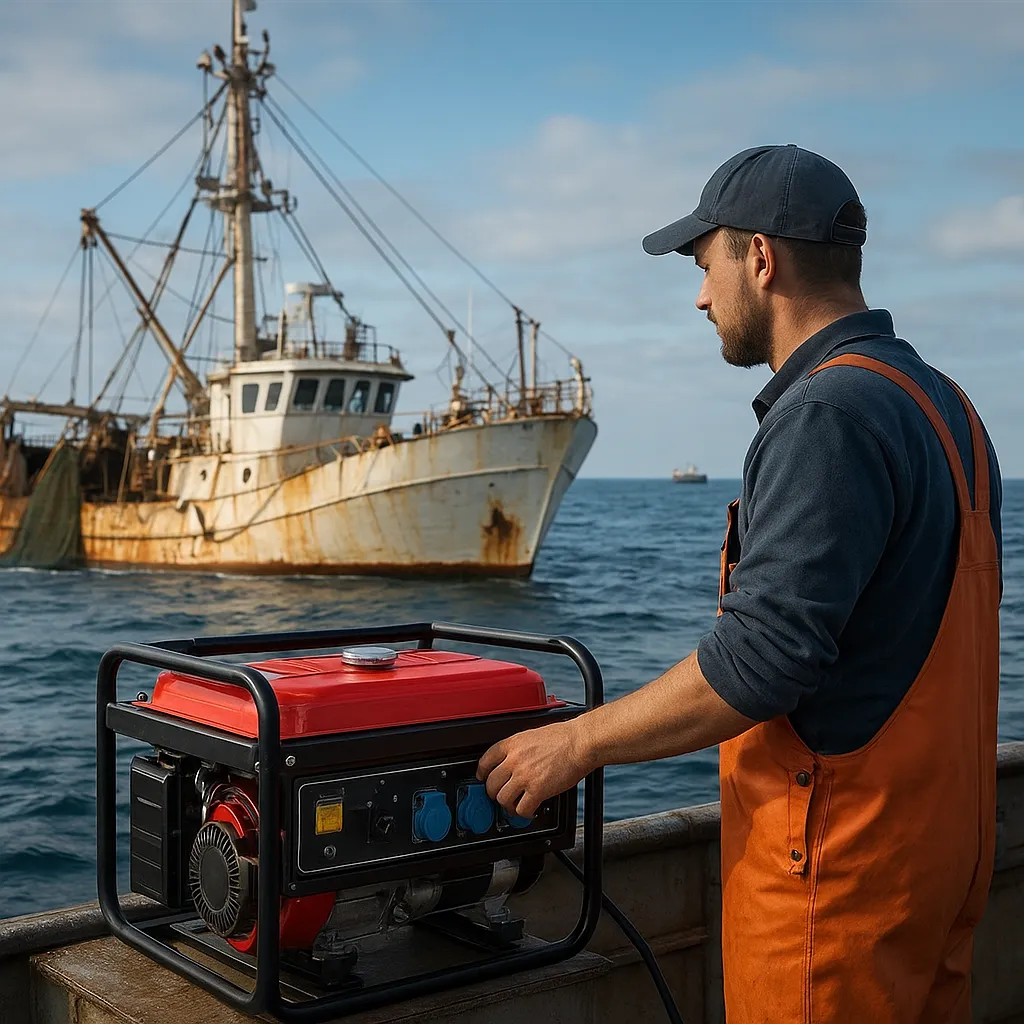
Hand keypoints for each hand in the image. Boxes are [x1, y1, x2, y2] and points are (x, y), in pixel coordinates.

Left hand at [476, 720, 591, 817]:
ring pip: (503, 799)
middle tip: (502, 796)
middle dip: (495, 793)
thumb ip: (519, 749)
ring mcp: (524, 776)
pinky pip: (522, 809)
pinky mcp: (537, 790)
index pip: (486, 760)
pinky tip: (530, 810)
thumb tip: (513, 762)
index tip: (483, 778)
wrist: (580, 743)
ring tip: (516, 806)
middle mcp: (514, 760)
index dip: (482, 773)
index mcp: (512, 744)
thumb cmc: (564, 737)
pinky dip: (524, 813)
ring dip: (508, 806)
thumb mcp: (533, 735)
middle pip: (491, 783)